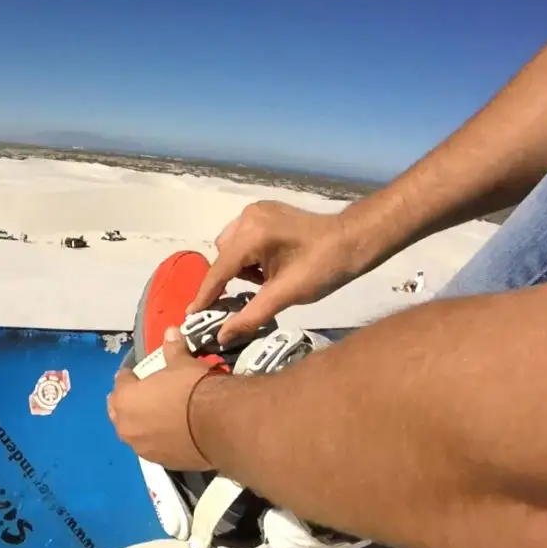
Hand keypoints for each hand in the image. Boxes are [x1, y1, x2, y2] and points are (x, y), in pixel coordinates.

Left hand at [107, 326, 219, 469]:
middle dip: (127, 402)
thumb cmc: (192, 389)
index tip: (137, 373)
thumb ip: (172, 349)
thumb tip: (170, 331)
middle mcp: (127, 426)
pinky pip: (153, 447)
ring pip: (134, 433)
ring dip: (140, 423)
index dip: (130, 376)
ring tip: (156, 415)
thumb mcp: (182, 364)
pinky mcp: (161, 463)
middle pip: (119, 411)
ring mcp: (143, 448)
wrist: (218, 425)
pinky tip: (171, 433)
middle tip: (141, 394)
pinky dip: (158, 439)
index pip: (121, 382)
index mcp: (125, 399)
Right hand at [188, 201, 361, 344]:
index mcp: (251, 234)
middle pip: (223, 257)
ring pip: (232, 247)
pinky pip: (244, 238)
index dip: (205, 296)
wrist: (355, 239)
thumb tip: (222, 336)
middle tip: (256, 293)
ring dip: (242, 267)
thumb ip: (250, 315)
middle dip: (233, 278)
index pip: (219, 270)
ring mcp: (256, 211)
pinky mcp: (265, 212)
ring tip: (267, 278)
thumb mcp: (286, 295)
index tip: (191, 316)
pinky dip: (250, 255)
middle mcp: (247, 217)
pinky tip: (270, 264)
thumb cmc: (324, 267)